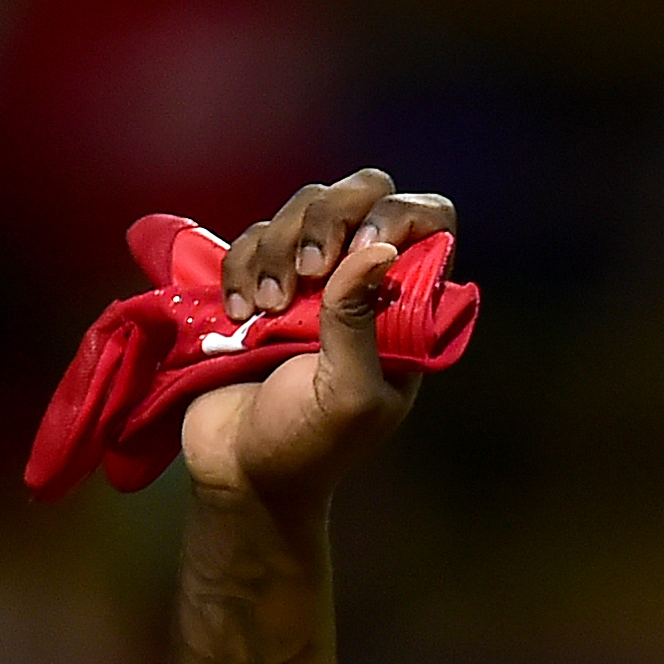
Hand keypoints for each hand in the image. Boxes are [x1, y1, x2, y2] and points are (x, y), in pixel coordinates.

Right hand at [180, 168, 455, 513]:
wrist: (239, 472)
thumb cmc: (308, 445)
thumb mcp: (349, 394)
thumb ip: (361, 322)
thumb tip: (378, 248)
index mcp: (408, 307)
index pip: (427, 221)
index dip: (400, 215)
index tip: (362, 246)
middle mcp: (365, 280)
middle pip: (363, 191)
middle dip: (330, 217)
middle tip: (309, 270)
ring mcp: (311, 275)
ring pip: (303, 205)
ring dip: (278, 249)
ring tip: (265, 311)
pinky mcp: (259, 279)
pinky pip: (252, 237)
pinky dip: (240, 266)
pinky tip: (236, 313)